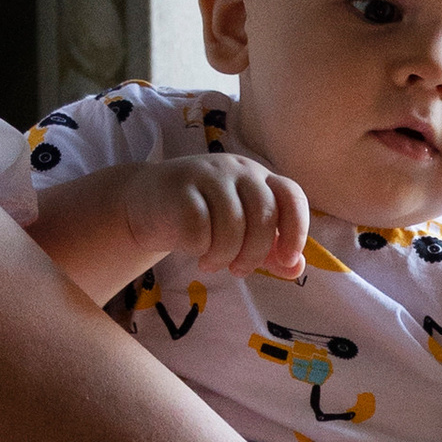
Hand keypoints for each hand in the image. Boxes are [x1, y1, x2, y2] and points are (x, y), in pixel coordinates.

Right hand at [129, 152, 307, 279]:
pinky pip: (200, 231)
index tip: (286, 259)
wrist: (145, 202)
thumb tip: (296, 268)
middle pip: (263, 216)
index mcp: (259, 178)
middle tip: (238, 271)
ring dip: (223, 256)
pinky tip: (192, 250)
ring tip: (211, 262)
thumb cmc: (201, 218)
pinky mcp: (179, 189)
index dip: (296, 230)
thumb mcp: (240, 233)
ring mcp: (208, 175)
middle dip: (254, 254)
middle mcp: (238, 170)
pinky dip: (199, 249)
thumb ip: (269, 251)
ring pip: (232, 226)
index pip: (291, 196)